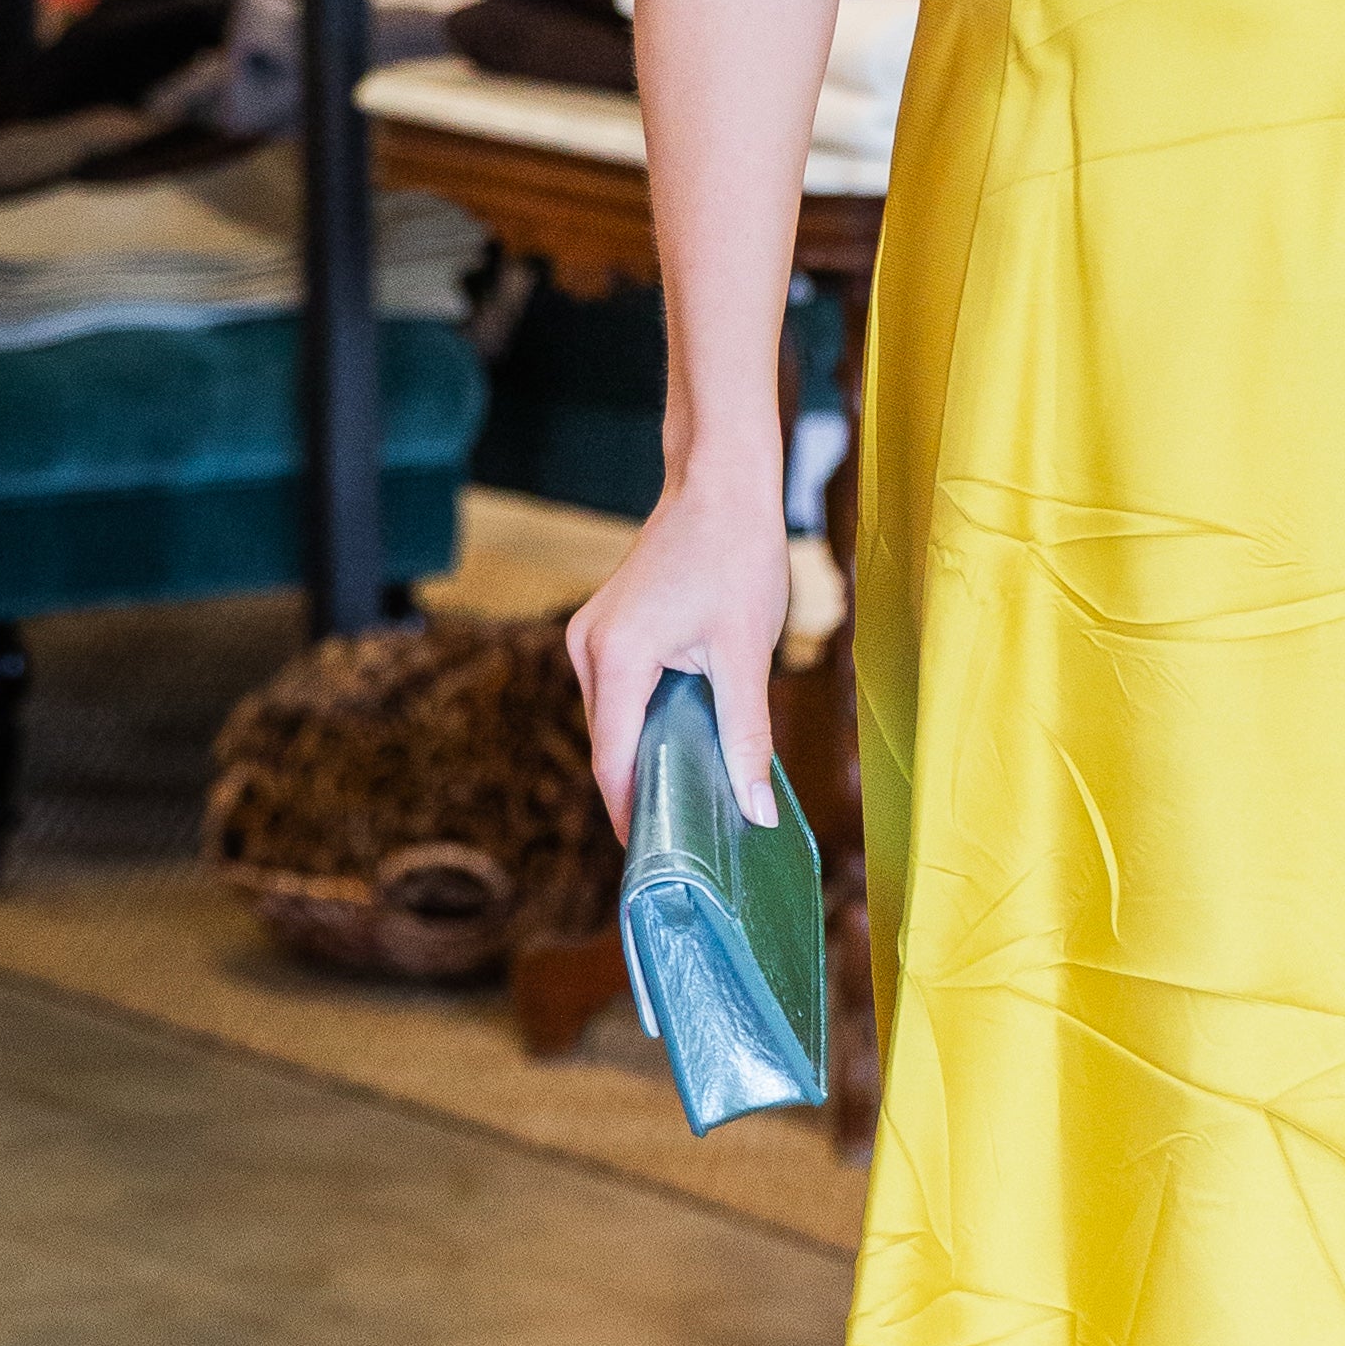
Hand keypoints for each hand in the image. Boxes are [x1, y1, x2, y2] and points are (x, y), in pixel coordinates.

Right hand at [567, 478, 791, 835]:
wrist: (720, 483)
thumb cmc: (737, 556)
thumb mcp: (745, 655)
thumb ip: (747, 736)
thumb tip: (757, 810)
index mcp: (615, 658)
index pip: (614, 760)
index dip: (631, 815)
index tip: (652, 862)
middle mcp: (587, 649)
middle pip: (608, 744)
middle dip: (639, 790)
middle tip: (682, 840)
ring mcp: (590, 636)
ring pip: (612, 720)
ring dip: (643, 755)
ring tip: (686, 800)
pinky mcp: (605, 628)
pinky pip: (617, 694)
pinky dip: (643, 722)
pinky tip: (681, 743)